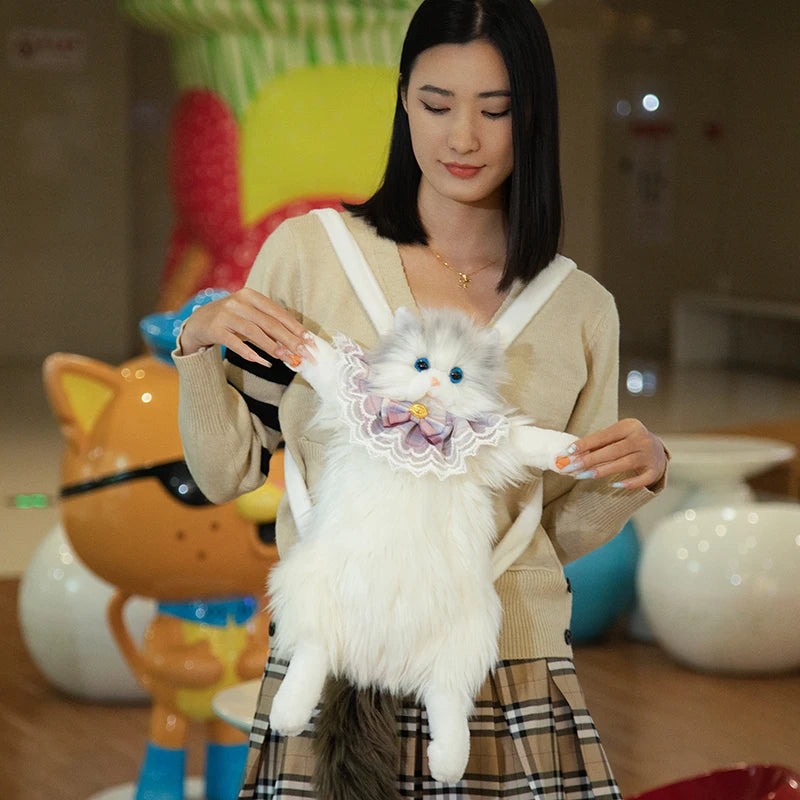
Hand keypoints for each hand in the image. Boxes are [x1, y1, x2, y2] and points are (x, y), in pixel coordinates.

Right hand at [179, 288, 314, 365]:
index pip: (278, 313)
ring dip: (272, 347)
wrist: (197, 323)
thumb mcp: (250, 316)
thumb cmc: (232, 320)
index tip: (310, 341)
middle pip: (269, 323)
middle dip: (290, 340)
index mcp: (251, 296)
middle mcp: (238, 302)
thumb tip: (297, 343)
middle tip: (305, 354)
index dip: (296, 327)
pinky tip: (264, 363)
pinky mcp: (214, 329)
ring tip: (287, 359)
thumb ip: (269, 326)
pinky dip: (251, 354)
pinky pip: (235, 343)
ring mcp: (225, 315)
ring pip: (254, 332)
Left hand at [556, 418, 666, 489]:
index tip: (567, 452)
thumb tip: (571, 454)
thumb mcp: (615, 436)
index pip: (603, 436)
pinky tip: (612, 485)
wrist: (658, 449)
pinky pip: (640, 479)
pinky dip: (627, 483)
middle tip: (569, 467)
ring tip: (581, 475)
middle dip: (588, 460)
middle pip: (612, 451)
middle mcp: (641, 439)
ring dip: (601, 471)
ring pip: (623, 464)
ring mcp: (649, 455)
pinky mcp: (655, 471)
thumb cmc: (627, 442)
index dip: (584, 444)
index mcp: (630, 426)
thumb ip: (597, 444)